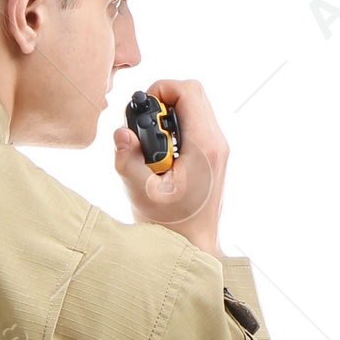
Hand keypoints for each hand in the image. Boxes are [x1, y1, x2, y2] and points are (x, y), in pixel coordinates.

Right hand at [113, 75, 227, 255]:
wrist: (193, 249)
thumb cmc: (170, 227)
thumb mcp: (140, 194)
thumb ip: (128, 159)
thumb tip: (121, 132)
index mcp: (203, 147)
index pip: (187, 92)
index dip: (160, 90)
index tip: (142, 112)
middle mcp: (216, 143)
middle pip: (193, 94)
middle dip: (163, 101)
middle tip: (144, 128)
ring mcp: (218, 149)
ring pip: (195, 107)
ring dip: (169, 116)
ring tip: (151, 145)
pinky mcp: (214, 156)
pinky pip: (196, 125)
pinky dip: (176, 129)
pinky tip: (162, 154)